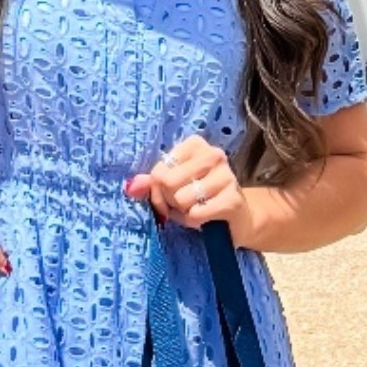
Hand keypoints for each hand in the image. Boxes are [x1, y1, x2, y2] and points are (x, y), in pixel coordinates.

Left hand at [124, 136, 256, 245]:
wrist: (236, 219)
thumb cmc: (199, 199)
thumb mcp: (172, 188)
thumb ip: (150, 184)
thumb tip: (131, 186)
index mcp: (196, 145)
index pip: (159, 170)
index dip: (157, 190)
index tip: (169, 195)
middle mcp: (214, 155)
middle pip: (168, 182)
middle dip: (170, 201)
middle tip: (183, 205)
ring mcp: (226, 176)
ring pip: (182, 199)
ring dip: (183, 212)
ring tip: (196, 209)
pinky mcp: (233, 200)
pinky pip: (196, 214)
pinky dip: (196, 221)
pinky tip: (207, 218)